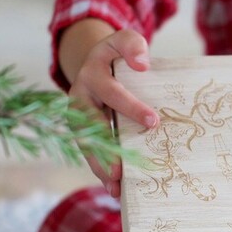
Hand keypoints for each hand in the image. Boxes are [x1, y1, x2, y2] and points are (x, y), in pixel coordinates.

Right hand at [60, 22, 158, 197]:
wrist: (96, 64)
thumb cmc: (117, 56)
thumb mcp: (124, 41)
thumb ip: (133, 45)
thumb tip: (143, 64)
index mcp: (93, 73)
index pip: (112, 89)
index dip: (130, 104)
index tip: (152, 113)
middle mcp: (81, 95)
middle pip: (93, 122)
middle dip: (108, 144)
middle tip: (123, 166)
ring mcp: (79, 116)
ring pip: (88, 143)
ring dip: (101, 164)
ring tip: (117, 183)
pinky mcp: (82, 133)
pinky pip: (91, 153)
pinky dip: (102, 171)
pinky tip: (115, 189)